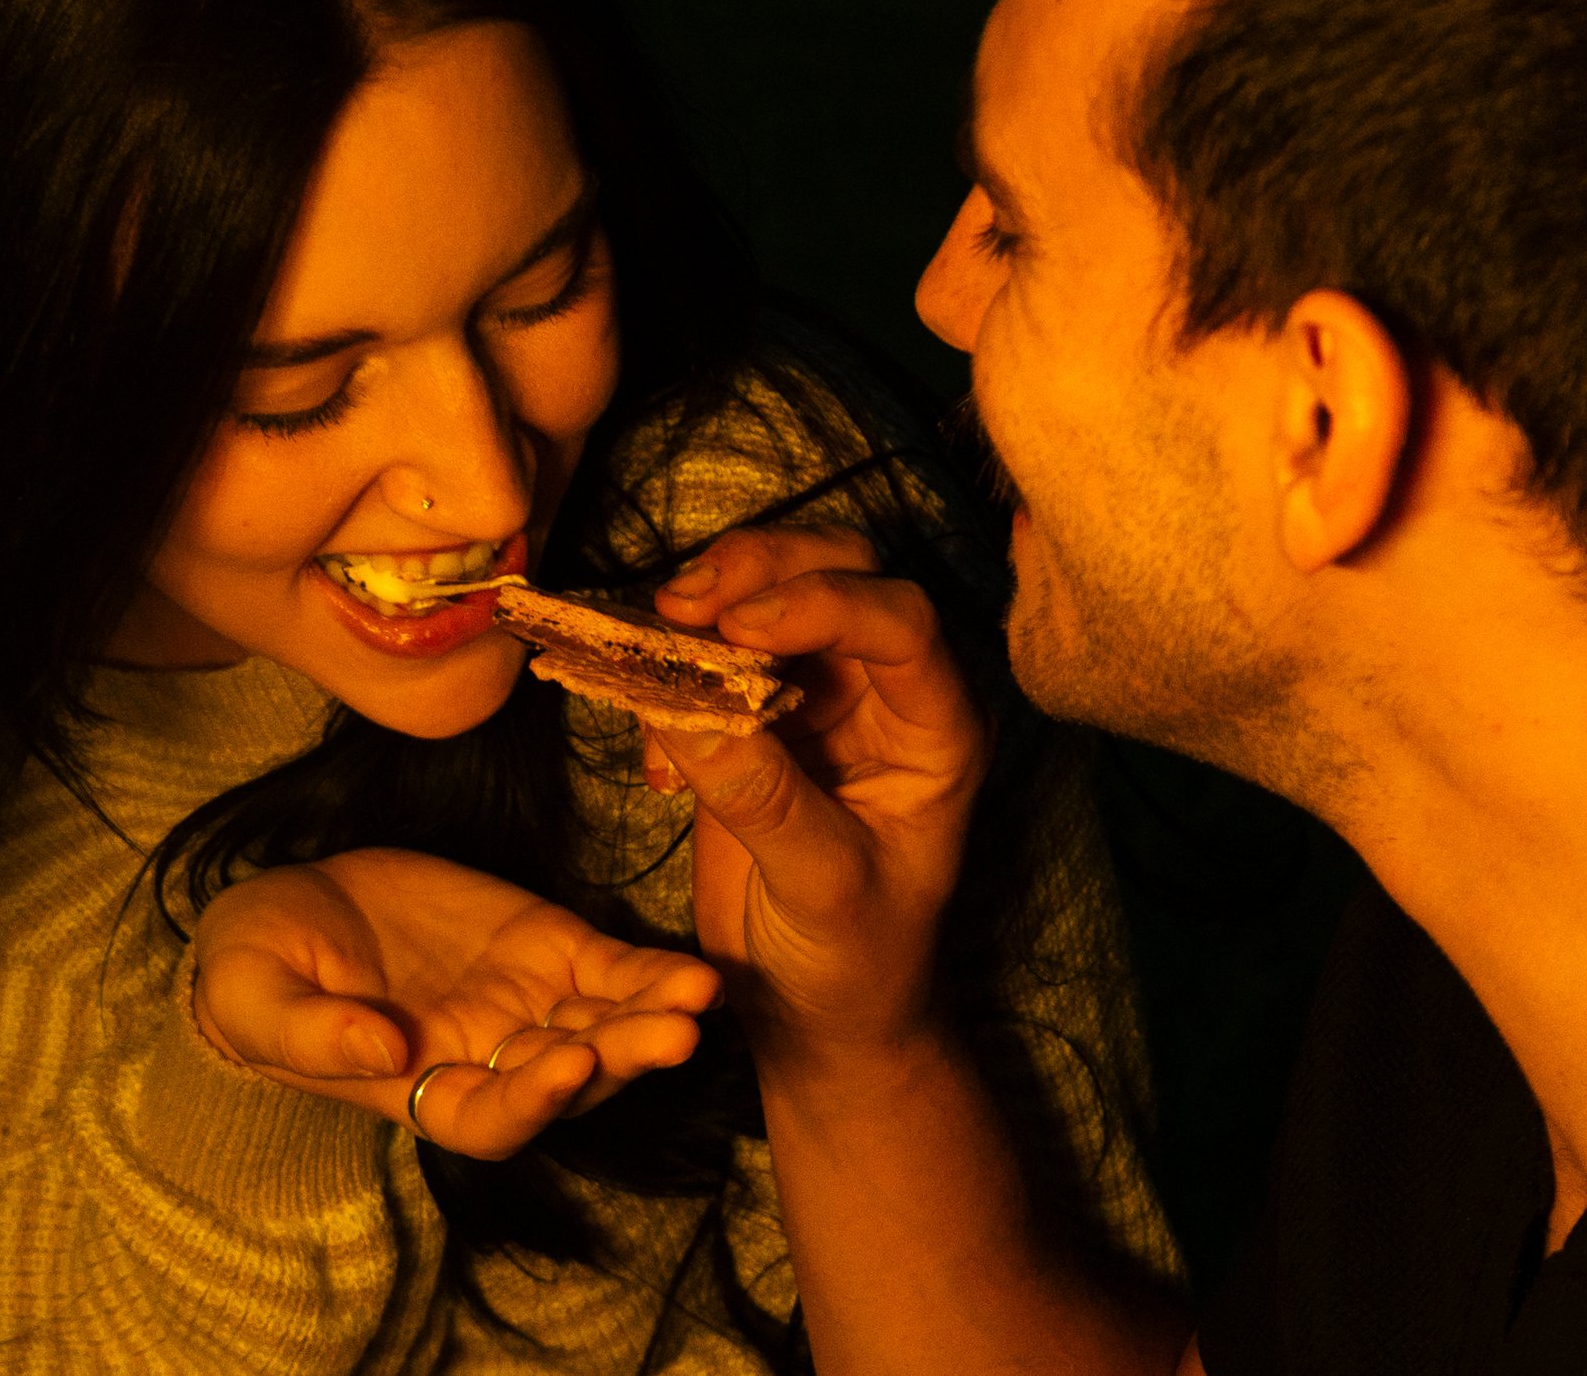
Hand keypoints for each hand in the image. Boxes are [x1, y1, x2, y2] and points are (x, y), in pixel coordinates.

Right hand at [191, 847, 720, 1159]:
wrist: (289, 909)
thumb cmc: (257, 969)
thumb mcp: (257, 998)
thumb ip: (312, 1034)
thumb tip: (378, 1055)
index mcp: (421, 1092)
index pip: (492, 1119)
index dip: (533, 1101)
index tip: (568, 1064)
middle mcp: (489, 1060)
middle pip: (571, 1080)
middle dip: (621, 1059)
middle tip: (672, 1034)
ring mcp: (528, 1005)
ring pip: (606, 1027)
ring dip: (653, 1018)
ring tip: (698, 995)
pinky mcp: (550, 946)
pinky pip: (613, 970)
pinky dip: (652, 973)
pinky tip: (695, 972)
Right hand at [646, 526, 989, 1061]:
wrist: (822, 1017)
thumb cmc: (858, 962)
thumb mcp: (821, 887)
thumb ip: (761, 795)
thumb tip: (682, 703)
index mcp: (937, 728)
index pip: (900, 623)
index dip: (823, 604)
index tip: (740, 627)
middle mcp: (886, 695)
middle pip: (840, 573)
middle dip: (761, 569)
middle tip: (682, 603)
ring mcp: (819, 698)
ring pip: (774, 591)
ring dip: (711, 595)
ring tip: (654, 628)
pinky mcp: (754, 715)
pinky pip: (711, 651)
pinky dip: (671, 659)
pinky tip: (649, 722)